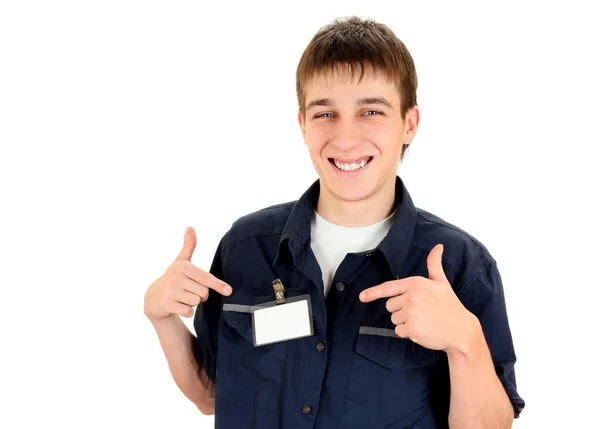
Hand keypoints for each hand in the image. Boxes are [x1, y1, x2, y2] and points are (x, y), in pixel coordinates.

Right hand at [143, 226, 231, 320]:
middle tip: (190, 291)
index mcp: (183, 266)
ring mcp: (170, 291)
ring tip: (182, 297)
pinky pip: (189, 312)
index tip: (229, 291)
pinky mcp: (167, 304)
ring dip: (193, 303)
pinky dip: (187, 312)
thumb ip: (189, 246)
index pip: (205, 278)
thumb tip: (190, 227)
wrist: (153, 297)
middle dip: (201, 295)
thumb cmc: (174, 278)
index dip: (218, 285)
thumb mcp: (181, 261)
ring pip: (197, 302)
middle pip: (204, 292)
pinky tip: (178, 306)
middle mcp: (176, 277)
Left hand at [359, 244, 473, 351]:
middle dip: (401, 310)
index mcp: (415, 283)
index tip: (362, 297)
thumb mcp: (441, 283)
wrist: (461, 330)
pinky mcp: (411, 329)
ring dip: (405, 322)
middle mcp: (411, 296)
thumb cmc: (450, 306)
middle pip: (390, 306)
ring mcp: (411, 313)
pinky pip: (399, 331)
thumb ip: (434, 264)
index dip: (373, 292)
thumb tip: (438, 247)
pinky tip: (422, 330)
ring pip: (394, 319)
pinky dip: (408, 333)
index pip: (388, 287)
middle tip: (420, 312)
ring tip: (423, 321)